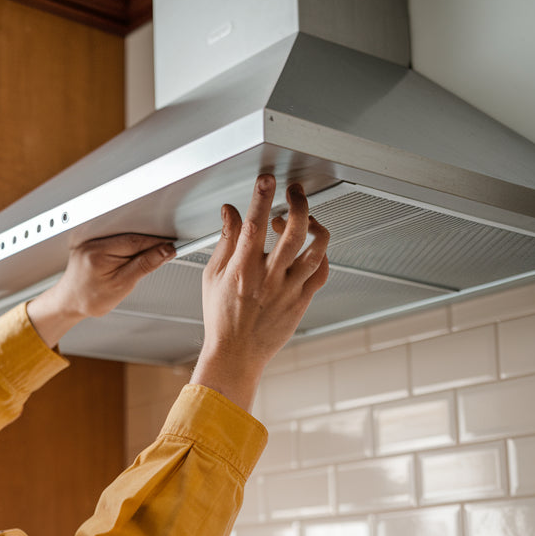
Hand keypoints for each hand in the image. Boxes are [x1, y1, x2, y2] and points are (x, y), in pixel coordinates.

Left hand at [27, 233, 175, 346]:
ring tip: (133, 268)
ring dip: (136, 249)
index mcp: (99, 253)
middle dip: (147, 247)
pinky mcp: (91, 243)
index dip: (157, 244)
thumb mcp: (122, 285)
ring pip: (124, 238)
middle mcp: (92, 243)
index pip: (137, 241)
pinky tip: (125, 262)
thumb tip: (164, 251)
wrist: (69, 303)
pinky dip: (125, 250)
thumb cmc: (90, 299)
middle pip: (131, 237)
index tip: (171, 248)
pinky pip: (115, 241)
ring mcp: (90, 241)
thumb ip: (144, 265)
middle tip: (157, 260)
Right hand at [191, 175, 329, 409]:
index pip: (254, 225)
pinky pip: (322, 271)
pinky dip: (321, 254)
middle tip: (295, 192)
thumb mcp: (212, 277)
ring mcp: (288, 290)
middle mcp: (268, 278)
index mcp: (242, 270)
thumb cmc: (222, 319)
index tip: (267, 180)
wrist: (235, 355)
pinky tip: (312, 248)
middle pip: (294, 231)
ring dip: (315, 226)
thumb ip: (225, 241)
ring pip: (316, 249)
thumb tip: (230, 213)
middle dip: (298, 204)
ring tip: (307, 219)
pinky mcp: (301, 301)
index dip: (262, 197)